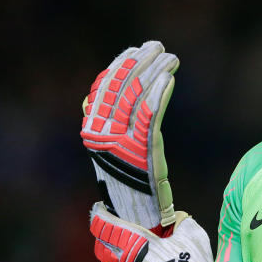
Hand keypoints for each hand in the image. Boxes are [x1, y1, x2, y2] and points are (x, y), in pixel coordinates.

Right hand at [80, 41, 177, 230]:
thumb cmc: (130, 181)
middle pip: (119, 87)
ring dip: (154, 71)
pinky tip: (169, 79)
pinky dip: (158, 94)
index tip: (135, 49)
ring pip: (136, 96)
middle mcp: (101, 135)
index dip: (120, 65)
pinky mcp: (141, 150)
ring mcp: (120, 142)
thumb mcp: (117, 148)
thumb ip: (113, 123)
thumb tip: (111, 95)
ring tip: (170, 57)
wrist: (136, 215)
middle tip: (157, 46)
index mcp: (92, 131)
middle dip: (139, 62)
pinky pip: (148, 115)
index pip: (103, 88)